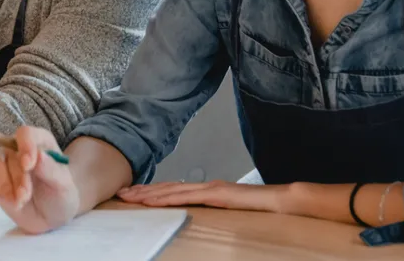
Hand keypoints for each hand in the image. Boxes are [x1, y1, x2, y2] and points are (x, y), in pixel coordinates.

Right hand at [0, 126, 78, 233]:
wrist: (50, 217)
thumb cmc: (60, 196)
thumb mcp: (63, 185)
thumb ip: (51, 170)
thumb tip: (39, 155)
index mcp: (40, 142)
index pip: (26, 134)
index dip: (25, 147)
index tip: (28, 166)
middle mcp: (19, 148)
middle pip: (9, 154)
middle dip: (17, 178)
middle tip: (25, 197)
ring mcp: (5, 163)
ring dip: (5, 186)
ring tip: (20, 202)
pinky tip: (10, 200)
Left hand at [117, 180, 287, 212]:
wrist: (282, 201)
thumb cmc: (260, 209)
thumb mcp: (230, 212)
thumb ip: (214, 211)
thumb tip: (198, 217)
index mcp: (208, 191)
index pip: (174, 190)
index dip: (152, 192)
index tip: (133, 194)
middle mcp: (206, 186)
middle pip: (167, 188)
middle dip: (143, 191)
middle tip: (121, 193)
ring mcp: (211, 188)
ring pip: (172, 191)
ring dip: (148, 194)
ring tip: (129, 196)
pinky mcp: (217, 194)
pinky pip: (187, 197)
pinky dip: (167, 198)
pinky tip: (153, 201)